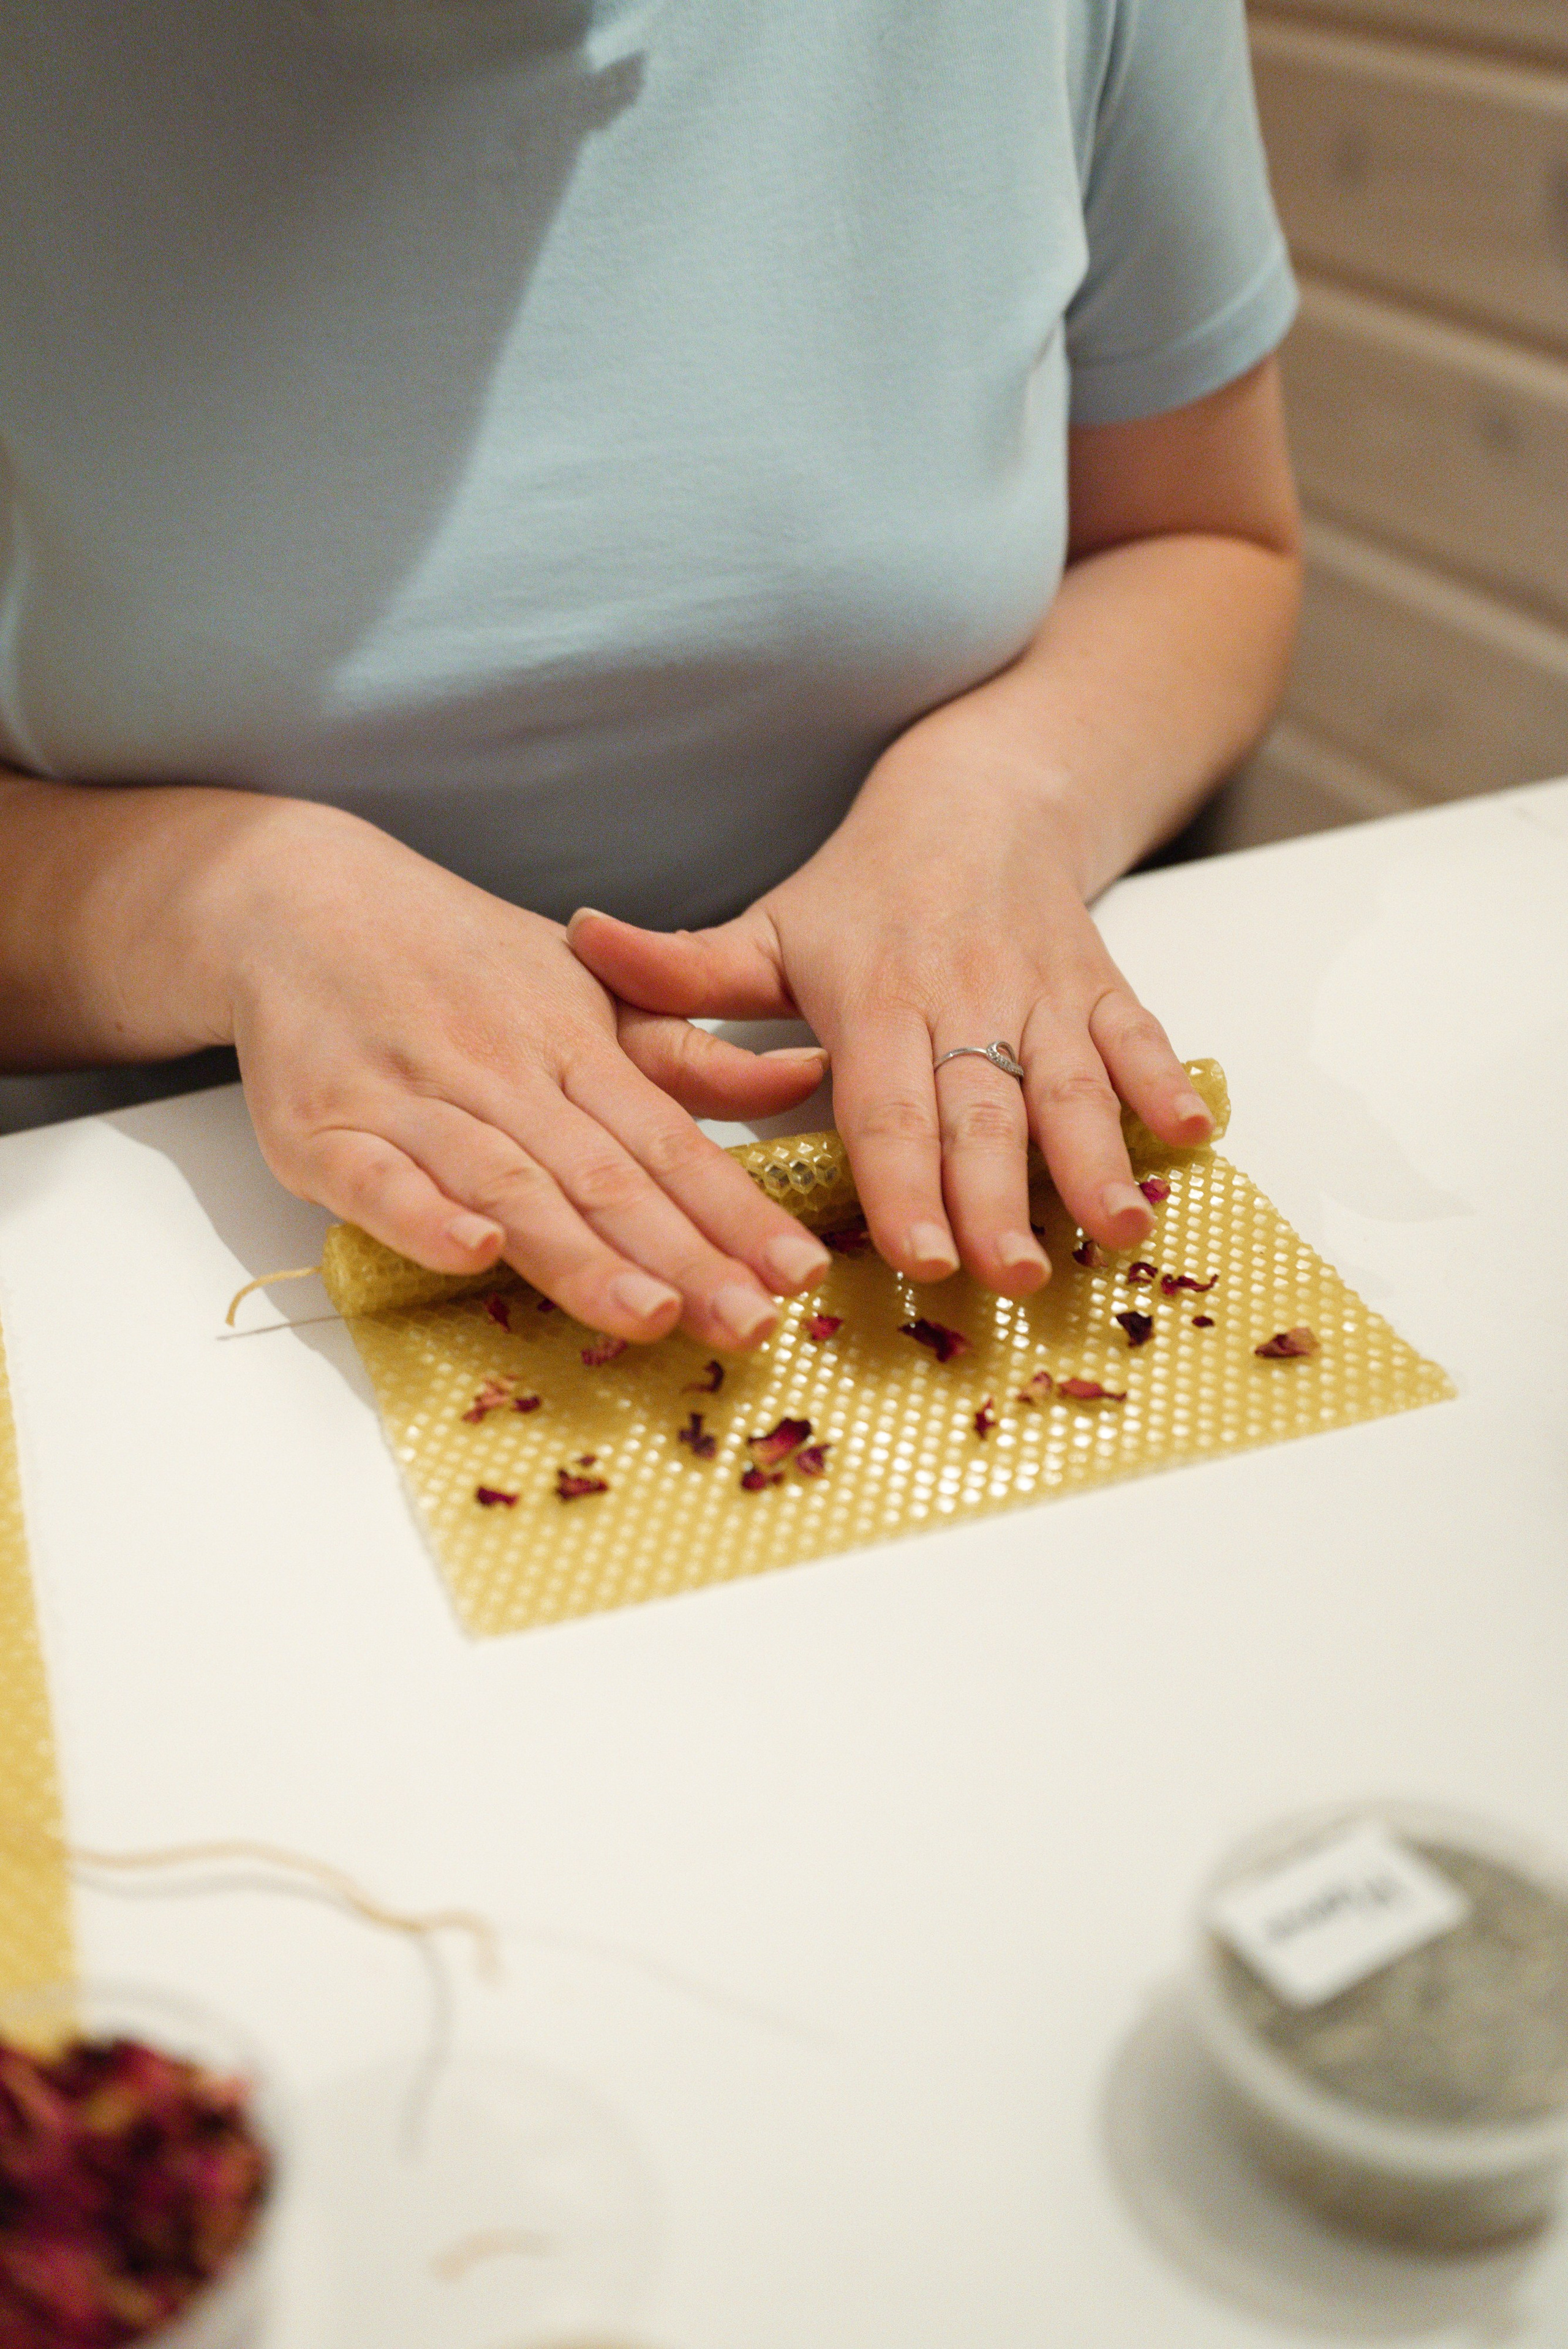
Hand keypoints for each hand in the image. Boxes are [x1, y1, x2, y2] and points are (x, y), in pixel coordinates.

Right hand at [219, 803, 832, 1345]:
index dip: (735, 1210)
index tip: (798, 1271)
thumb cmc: (455, 962)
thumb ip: (686, 1054)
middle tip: (752, 1321)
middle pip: (603, 1176)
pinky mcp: (321, 1126)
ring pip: (508, 1184)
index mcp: (572, 1045)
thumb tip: (804, 1074)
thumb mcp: (584, 991)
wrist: (296, 897)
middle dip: (682, 1254)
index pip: (669, 1141)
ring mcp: (409, 1099)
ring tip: (651, 1314)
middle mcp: (501, 1072)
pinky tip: (475, 1253)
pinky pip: (377, 1179)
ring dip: (578, 1254)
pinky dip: (423, 1216)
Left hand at [566, 708, 1213, 1294]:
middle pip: (984, 1112)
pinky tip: (1191, 1140)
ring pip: (1071, 1083)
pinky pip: (1139, 1035)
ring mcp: (1040, 993)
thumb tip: (583, 945)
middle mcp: (963, 998)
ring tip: (1121, 1231)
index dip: (905, 1181)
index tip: (917, 1255)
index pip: (888, 1105)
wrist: (982, 797)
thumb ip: (684, 967)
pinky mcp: (1101, 987)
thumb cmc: (863, 888)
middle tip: (1014, 1277)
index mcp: (875, 998)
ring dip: (1098, 1159)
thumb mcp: (768, 925)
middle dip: (1001, 1198)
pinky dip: (1167, 1083)